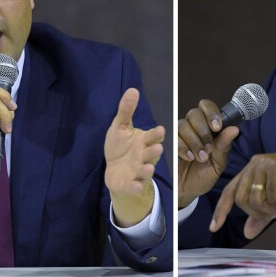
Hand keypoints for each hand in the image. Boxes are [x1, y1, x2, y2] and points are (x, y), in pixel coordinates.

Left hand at [104, 88, 164, 226]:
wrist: (115, 171)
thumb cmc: (120, 146)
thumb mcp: (120, 127)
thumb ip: (126, 110)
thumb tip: (133, 89)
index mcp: (144, 141)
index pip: (153, 137)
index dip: (156, 134)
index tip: (160, 130)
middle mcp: (144, 156)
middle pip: (151, 154)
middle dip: (154, 152)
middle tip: (157, 149)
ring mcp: (138, 171)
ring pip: (145, 170)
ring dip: (147, 170)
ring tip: (148, 169)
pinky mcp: (130, 184)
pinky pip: (134, 186)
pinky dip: (135, 186)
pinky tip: (135, 186)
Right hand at [178, 99, 238, 207]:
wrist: (186, 192)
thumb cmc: (203, 176)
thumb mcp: (218, 163)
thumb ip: (224, 146)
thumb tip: (235, 129)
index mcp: (207, 128)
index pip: (207, 107)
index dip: (211, 113)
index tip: (217, 127)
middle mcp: (193, 127)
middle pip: (194, 113)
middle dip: (203, 131)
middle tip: (208, 149)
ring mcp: (179, 134)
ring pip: (183, 124)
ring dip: (194, 141)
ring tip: (200, 158)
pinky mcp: (168, 143)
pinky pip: (173, 136)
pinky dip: (183, 147)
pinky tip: (189, 158)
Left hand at [210, 150, 275, 238]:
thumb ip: (261, 215)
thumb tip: (247, 233)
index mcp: (250, 171)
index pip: (229, 192)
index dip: (221, 210)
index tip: (213, 227)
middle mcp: (253, 165)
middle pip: (241, 199)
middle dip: (258, 211)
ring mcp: (263, 164)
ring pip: (254, 198)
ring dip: (272, 206)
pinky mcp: (275, 167)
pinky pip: (271, 194)